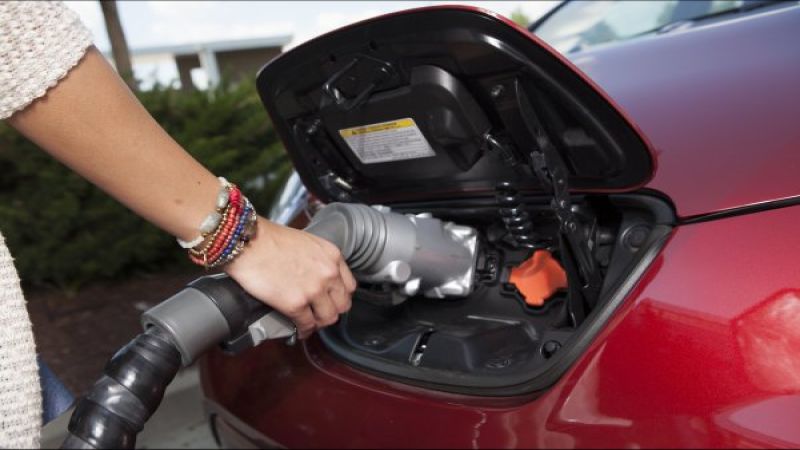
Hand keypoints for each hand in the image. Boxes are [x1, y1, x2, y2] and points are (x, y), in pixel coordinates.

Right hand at [224, 217, 355, 338]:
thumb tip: (313, 277)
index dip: (339, 296)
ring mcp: (314, 290)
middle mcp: (328, 273)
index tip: (331, 300)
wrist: (248, 242)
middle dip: (331, 311)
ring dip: (318, 323)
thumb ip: (317, 260)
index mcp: (332, 256)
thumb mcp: (306, 243)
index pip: (349, 286)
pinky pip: (307, 325)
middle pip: (342, 305)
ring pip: (328, 318)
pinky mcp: (295, 304)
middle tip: (320, 314)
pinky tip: (298, 331)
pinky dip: (303, 331)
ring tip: (309, 324)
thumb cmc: (269, 239)